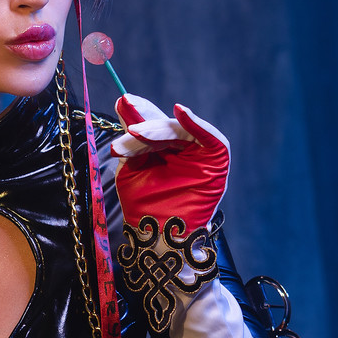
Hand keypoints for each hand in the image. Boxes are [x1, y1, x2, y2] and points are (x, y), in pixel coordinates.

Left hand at [112, 95, 229, 233]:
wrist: (160, 236)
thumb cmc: (145, 206)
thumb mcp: (133, 167)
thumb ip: (132, 140)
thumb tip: (124, 103)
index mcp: (165, 148)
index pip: (151, 125)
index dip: (138, 113)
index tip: (121, 101)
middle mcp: (184, 146)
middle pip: (163, 126)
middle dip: (143, 120)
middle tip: (126, 112)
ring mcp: (201, 150)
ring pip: (177, 131)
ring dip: (154, 129)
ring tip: (134, 132)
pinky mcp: (217, 155)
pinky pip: (207, 134)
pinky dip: (193, 122)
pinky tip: (179, 111)